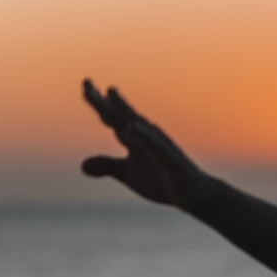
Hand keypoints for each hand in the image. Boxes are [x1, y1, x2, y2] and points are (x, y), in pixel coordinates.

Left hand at [81, 79, 208, 209]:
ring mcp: (158, 145)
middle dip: (104, 100)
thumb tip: (82, 166)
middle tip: (85, 82)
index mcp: (134, 138)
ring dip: (124, 109)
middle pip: (121, 115)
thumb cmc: (162, 179)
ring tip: (110, 93)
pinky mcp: (169, 159)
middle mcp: (146, 135)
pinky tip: (131, 127)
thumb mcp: (128, 174)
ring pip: (138, 124)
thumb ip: (107, 165)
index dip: (98, 102)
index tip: (86, 86)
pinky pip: (155, 146)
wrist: (193, 194)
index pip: (112, 117)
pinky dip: (144, 136)